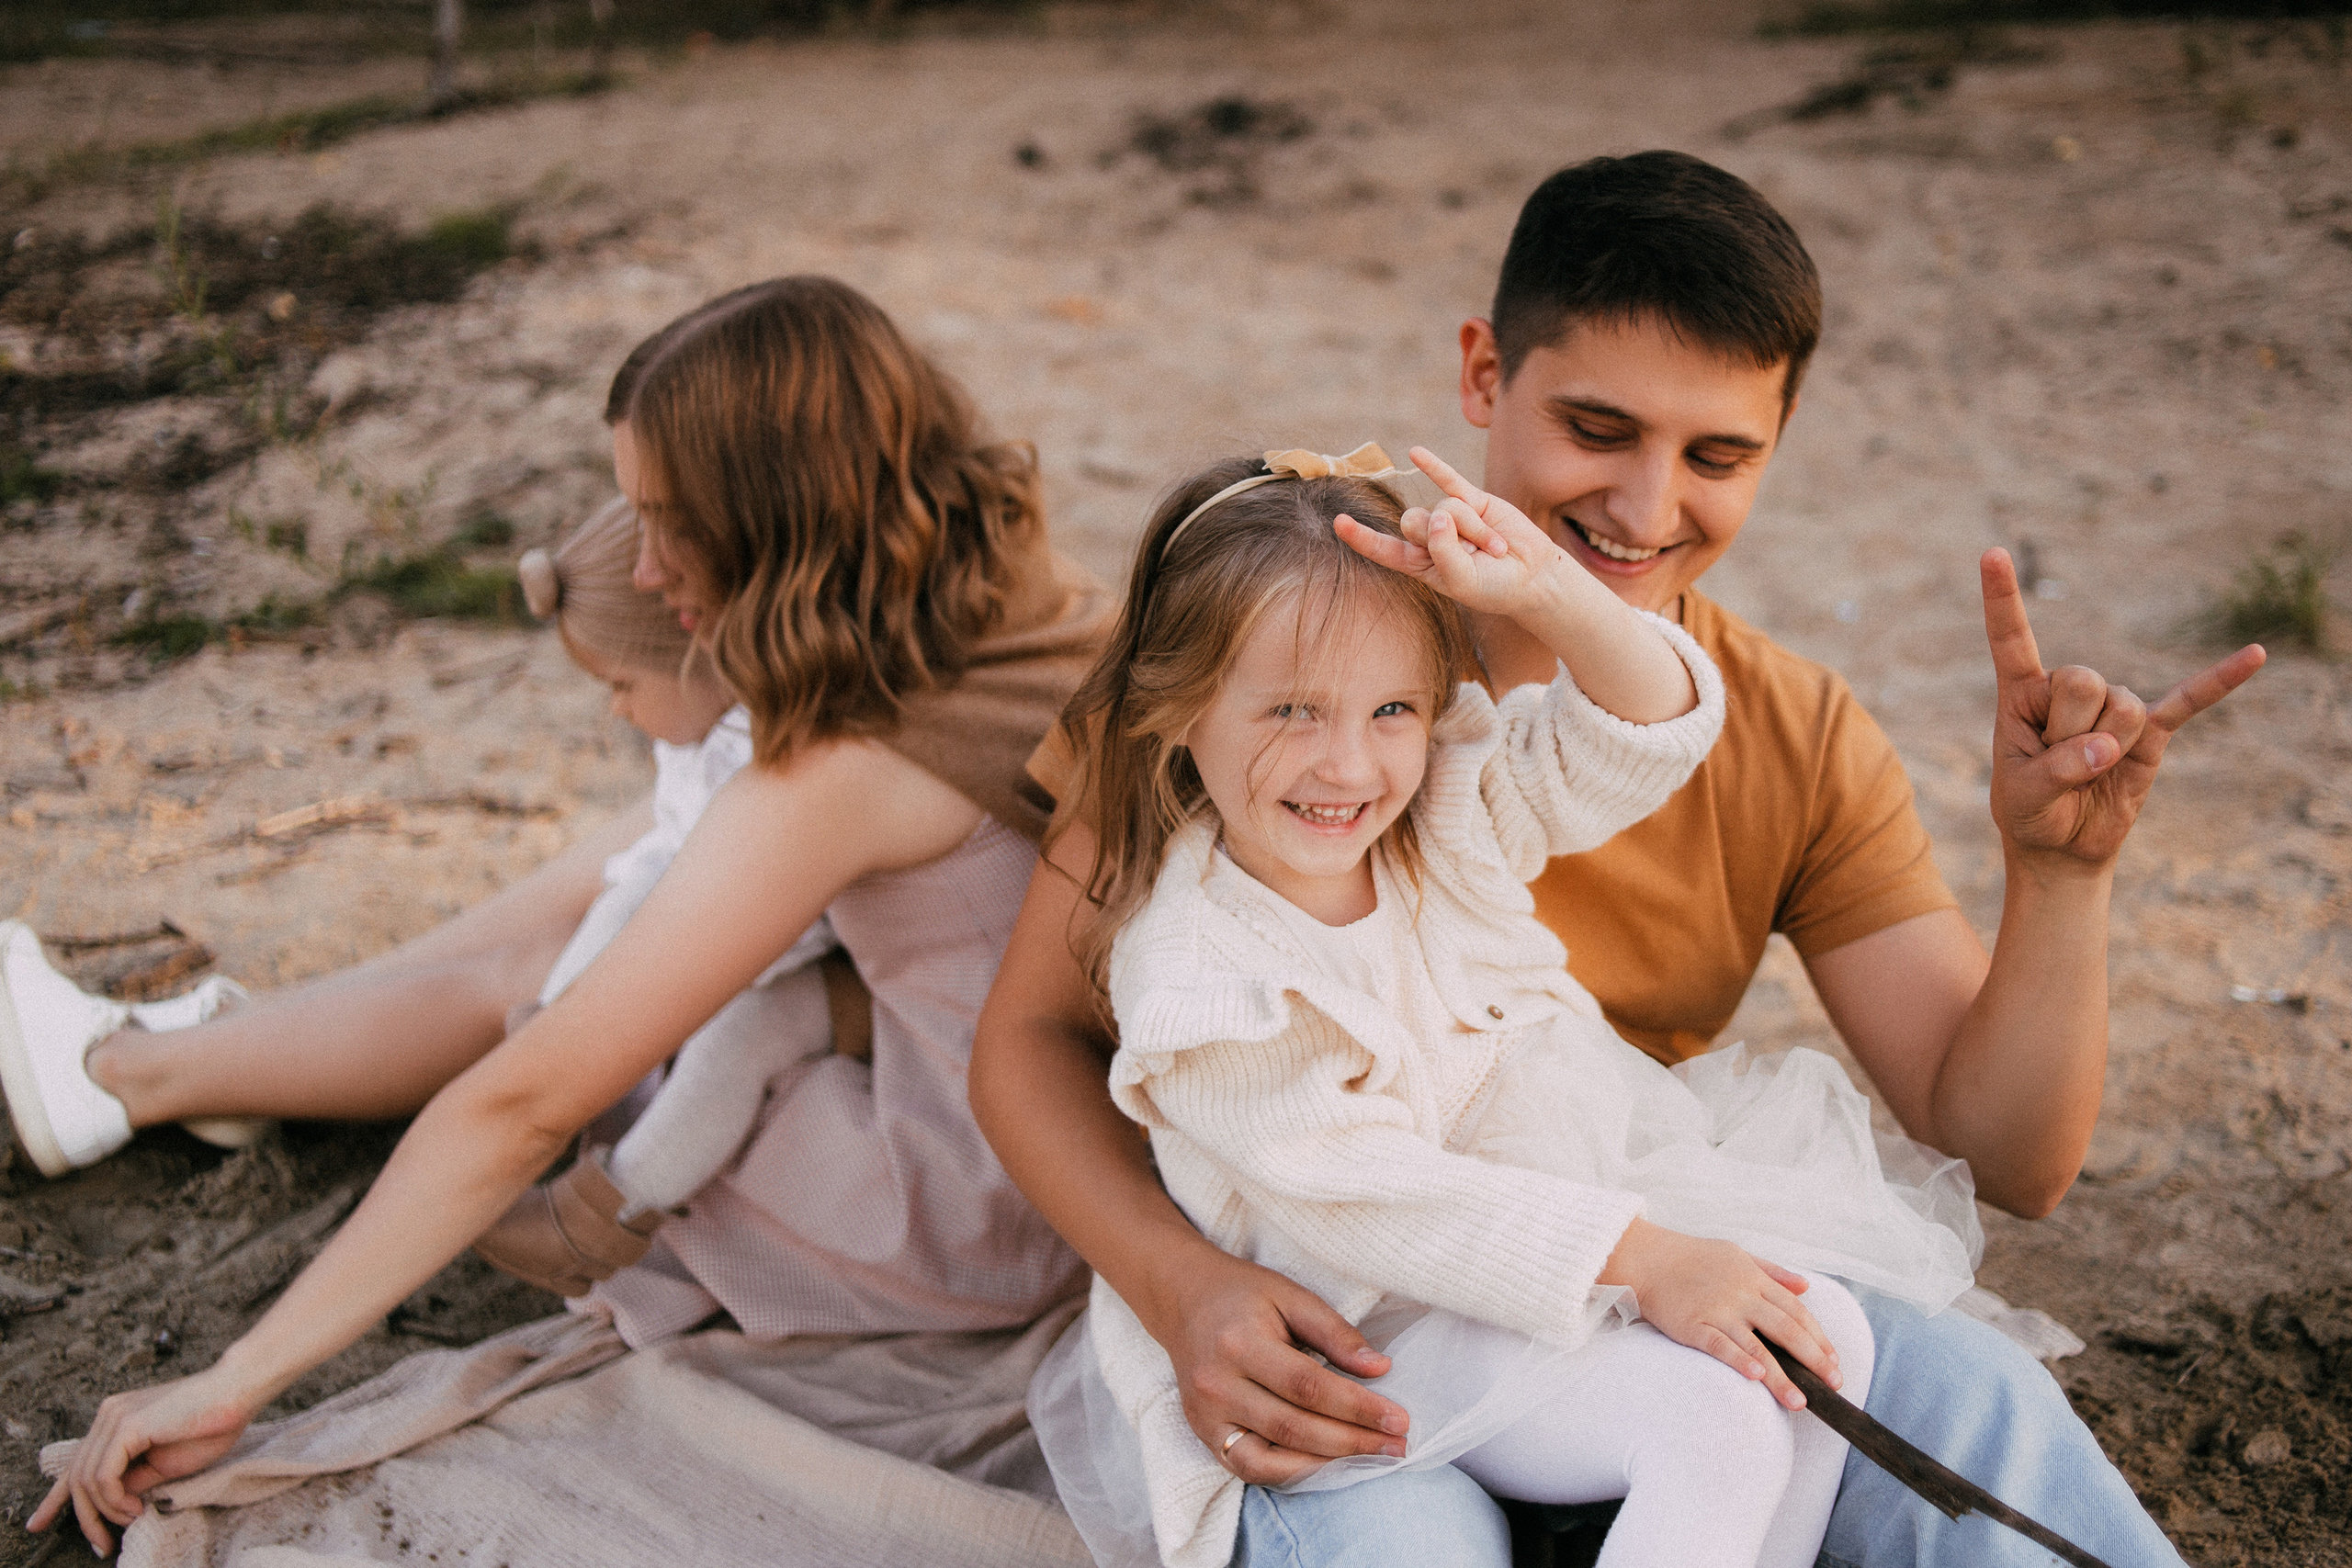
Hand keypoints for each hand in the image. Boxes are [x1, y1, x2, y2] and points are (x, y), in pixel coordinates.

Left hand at [27, 1367, 256, 1555]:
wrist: (237, 1392)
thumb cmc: (210, 1425)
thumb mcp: (165, 1464)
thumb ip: (135, 1479)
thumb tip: (114, 1502)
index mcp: (115, 1421)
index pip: (74, 1465)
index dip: (53, 1499)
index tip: (38, 1525)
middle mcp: (107, 1416)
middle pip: (74, 1477)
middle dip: (84, 1518)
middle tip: (101, 1546)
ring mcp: (114, 1418)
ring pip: (85, 1481)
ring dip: (105, 1511)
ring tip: (132, 1519)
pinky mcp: (126, 1426)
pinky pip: (102, 1476)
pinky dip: (114, 1500)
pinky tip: (135, 1507)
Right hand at [1154, 1250, 1410, 1484]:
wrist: (1182, 1299)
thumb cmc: (1243, 1294)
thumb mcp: (1291, 1296)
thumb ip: (1335, 1332)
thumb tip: (1380, 1369)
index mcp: (1240, 1343)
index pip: (1309, 1387)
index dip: (1357, 1407)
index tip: (1398, 1418)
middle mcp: (1217, 1385)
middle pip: (1294, 1427)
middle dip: (1352, 1442)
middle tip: (1397, 1445)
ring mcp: (1205, 1416)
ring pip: (1272, 1458)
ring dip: (1326, 1465)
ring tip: (1371, 1461)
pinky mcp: (1203, 1434)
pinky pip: (1249, 1468)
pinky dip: (1291, 1474)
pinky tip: (1326, 1467)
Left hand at [1334, 446, 1572, 620]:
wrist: (1532, 575)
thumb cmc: (1494, 587)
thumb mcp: (1463, 581)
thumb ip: (1444, 552)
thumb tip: (1438, 514)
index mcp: (1419, 563)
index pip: (1384, 549)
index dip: (1361, 537)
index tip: (1338, 522)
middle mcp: (1429, 537)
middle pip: (1413, 522)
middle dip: (1445, 537)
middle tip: (1476, 557)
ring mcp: (1450, 516)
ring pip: (1443, 508)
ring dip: (1473, 531)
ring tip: (1494, 547)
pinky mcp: (1473, 500)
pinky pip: (1448, 479)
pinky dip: (1433, 466)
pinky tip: (1415, 453)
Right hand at [1599, 1218, 1837, 1410]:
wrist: (1648, 1258)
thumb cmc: (1693, 1257)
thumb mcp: (1738, 1254)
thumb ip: (1773, 1271)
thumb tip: (1806, 1285)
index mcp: (1754, 1279)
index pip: (1796, 1311)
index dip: (1818, 1338)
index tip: (1834, 1361)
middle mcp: (1741, 1295)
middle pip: (1786, 1330)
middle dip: (1813, 1359)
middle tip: (1833, 1385)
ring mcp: (1717, 1310)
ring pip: (1757, 1347)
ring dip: (1781, 1376)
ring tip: (1799, 1402)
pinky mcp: (1693, 1325)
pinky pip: (1720, 1345)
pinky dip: (1739, 1360)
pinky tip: (1757, 1378)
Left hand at [1981, 549, 2264, 869]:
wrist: (2062, 847)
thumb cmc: (2030, 813)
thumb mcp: (2023, 796)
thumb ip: (2057, 769)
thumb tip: (2108, 748)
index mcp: (2021, 694)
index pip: (2012, 638)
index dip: (2003, 598)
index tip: (1992, 553)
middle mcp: (2068, 690)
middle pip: (2081, 680)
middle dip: (2068, 731)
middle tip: (2057, 766)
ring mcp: (2113, 707)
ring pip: (2120, 707)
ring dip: (2103, 749)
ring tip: (2088, 772)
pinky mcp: (2151, 732)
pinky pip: (2190, 701)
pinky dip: (2220, 681)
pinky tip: (2256, 655)